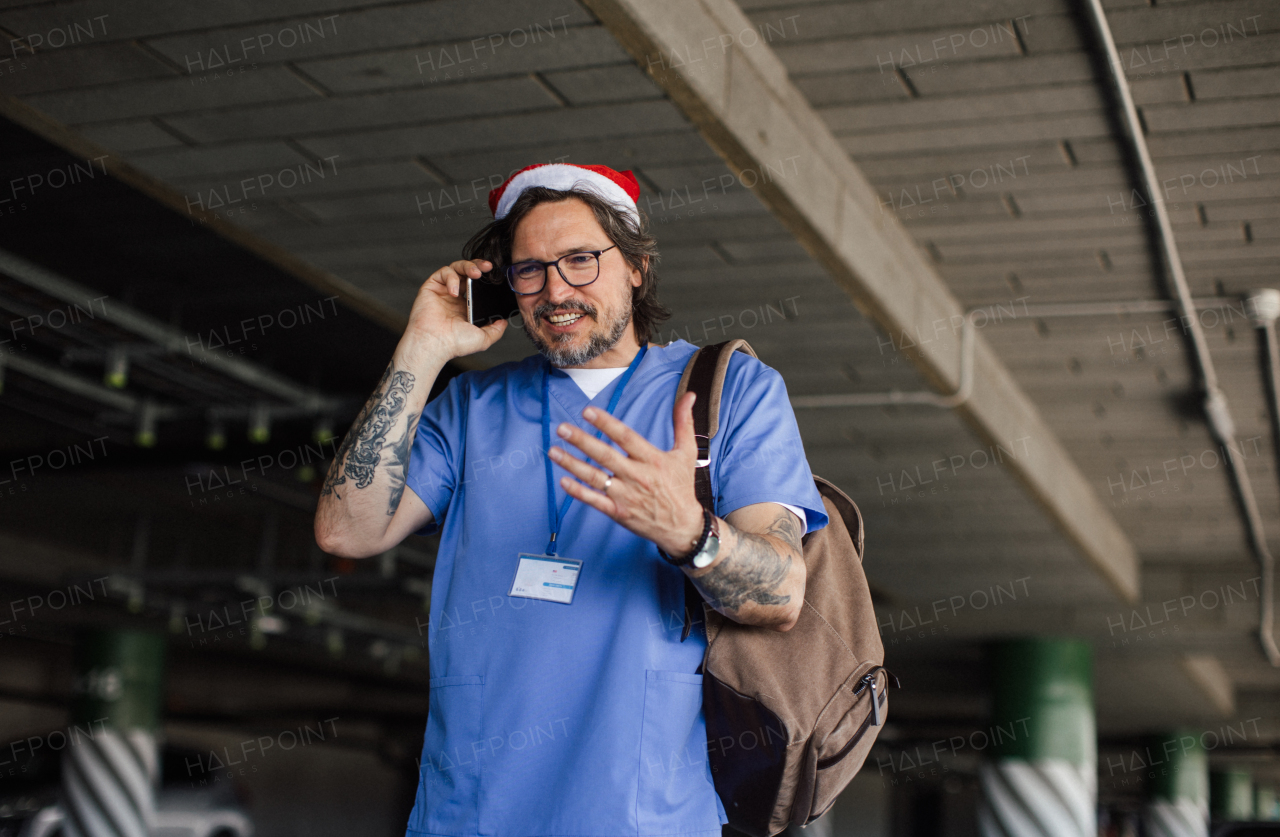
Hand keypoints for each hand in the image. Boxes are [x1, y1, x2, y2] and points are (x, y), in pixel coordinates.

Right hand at [400, 259, 506, 364]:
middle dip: (478, 265)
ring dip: (467, 266)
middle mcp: (455, 297)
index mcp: (466, 306)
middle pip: (467, 272)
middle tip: (488, 267)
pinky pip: (443, 273)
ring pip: (456, 268)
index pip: (477, 284)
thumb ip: (496, 330)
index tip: (495, 275)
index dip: (486, 277)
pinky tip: (454, 291)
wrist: (435, 344)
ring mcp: (443, 291)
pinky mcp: (431, 287)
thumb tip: (504, 322)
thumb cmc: (455, 343)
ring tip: (475, 273)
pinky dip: (451, 277)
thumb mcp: (483, 338)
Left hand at [547, 391, 704, 556]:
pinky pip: (595, 500)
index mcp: (652, 459)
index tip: (587, 411)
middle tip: (562, 428)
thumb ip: (683, 423)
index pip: (625, 437)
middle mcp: (637, 476)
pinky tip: (563, 481)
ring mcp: (626, 495)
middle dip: (582, 441)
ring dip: (572, 464)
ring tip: (554, 450)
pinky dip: (578, 491)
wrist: (683, 526)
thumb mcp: (687, 452)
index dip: (606, 423)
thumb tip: (689, 396)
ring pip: (594, 477)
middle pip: (605, 455)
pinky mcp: (619, 512)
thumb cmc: (681, 487)